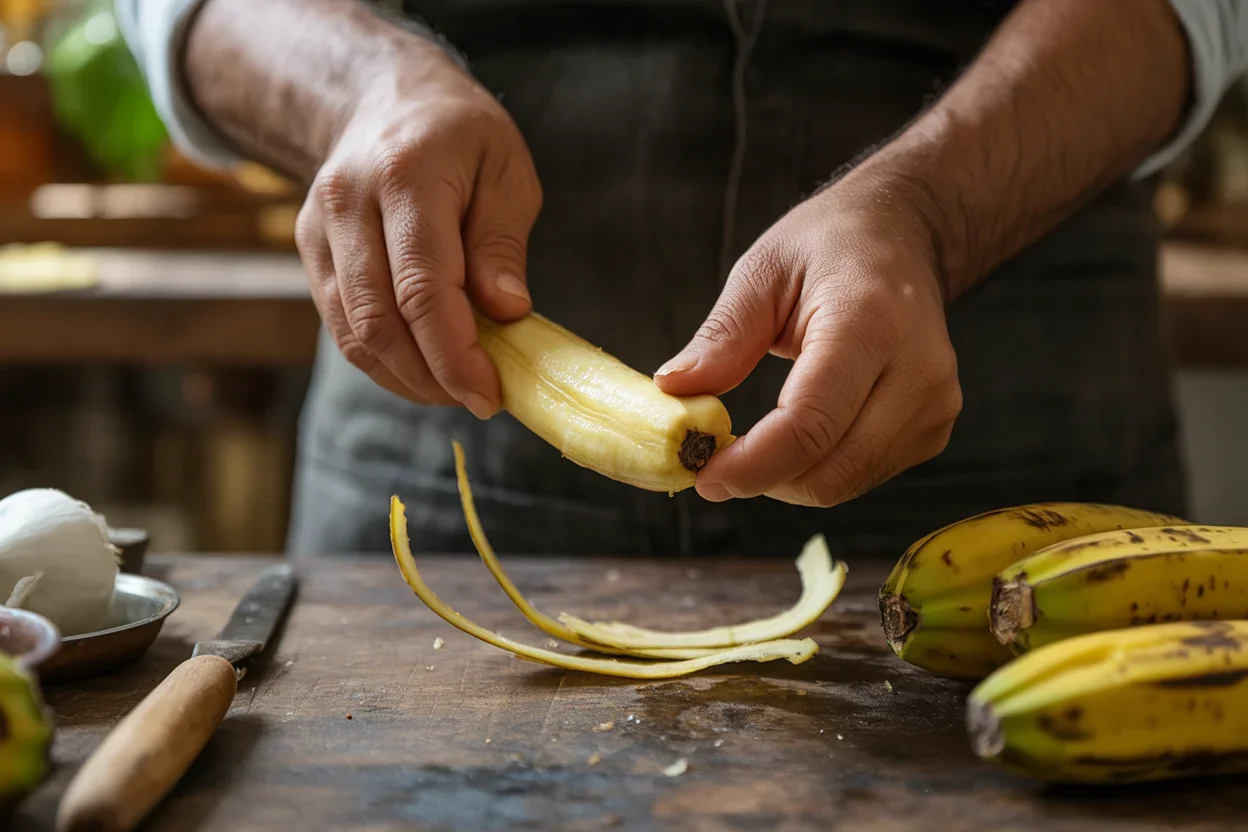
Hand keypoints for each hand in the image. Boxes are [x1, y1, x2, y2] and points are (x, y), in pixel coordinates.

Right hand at [295, 43, 541, 416]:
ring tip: (456, 388)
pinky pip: (342, 326)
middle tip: (480, 399)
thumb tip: (507, 313)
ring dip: (406, 378)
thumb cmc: (459, 135)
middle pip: (380, 320)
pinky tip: (423, 369)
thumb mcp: (506, 170)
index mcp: (405, 176)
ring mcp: (317, 230)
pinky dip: (383, 360)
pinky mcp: (308, 253)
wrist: (382, 97)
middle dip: (432, 377)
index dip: (454, 354)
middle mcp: (348, 204)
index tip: (491, 393)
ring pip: (353, 334)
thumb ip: (502, 243)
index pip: (422, 288)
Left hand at [655, 176, 962, 506]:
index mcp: (869, 323)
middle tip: (714, 464)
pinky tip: (796, 438)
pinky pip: (863, 475)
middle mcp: (916, 372)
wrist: (904, 235)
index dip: (752, 465)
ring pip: (845, 483)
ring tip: (752, 446)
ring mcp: (934, 405)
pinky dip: (818, 471)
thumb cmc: (829, 245)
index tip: (703, 474)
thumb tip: (674, 391)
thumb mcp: (762, 271)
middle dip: (763, 480)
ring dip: (788, 480)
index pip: (810, 425)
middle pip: (830, 470)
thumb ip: (723, 337)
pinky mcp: (934, 428)